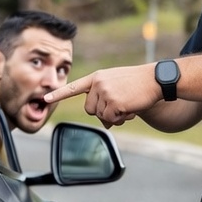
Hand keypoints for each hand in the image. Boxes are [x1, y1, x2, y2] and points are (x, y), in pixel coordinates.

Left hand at [44, 64, 160, 127]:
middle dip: (103, 112)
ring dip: (114, 116)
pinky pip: (111, 120)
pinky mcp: (114, 103)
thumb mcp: (117, 87)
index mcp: (97, 77)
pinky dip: (120, 119)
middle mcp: (98, 84)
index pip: (74, 87)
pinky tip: (130, 108)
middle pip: (90, 109)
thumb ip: (106, 101)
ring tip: (127, 104)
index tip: (45, 98)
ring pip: (100, 116)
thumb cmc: (138, 84)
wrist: (156, 79)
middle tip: (120, 106)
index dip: (59, 94)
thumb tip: (105, 124)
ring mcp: (105, 93)